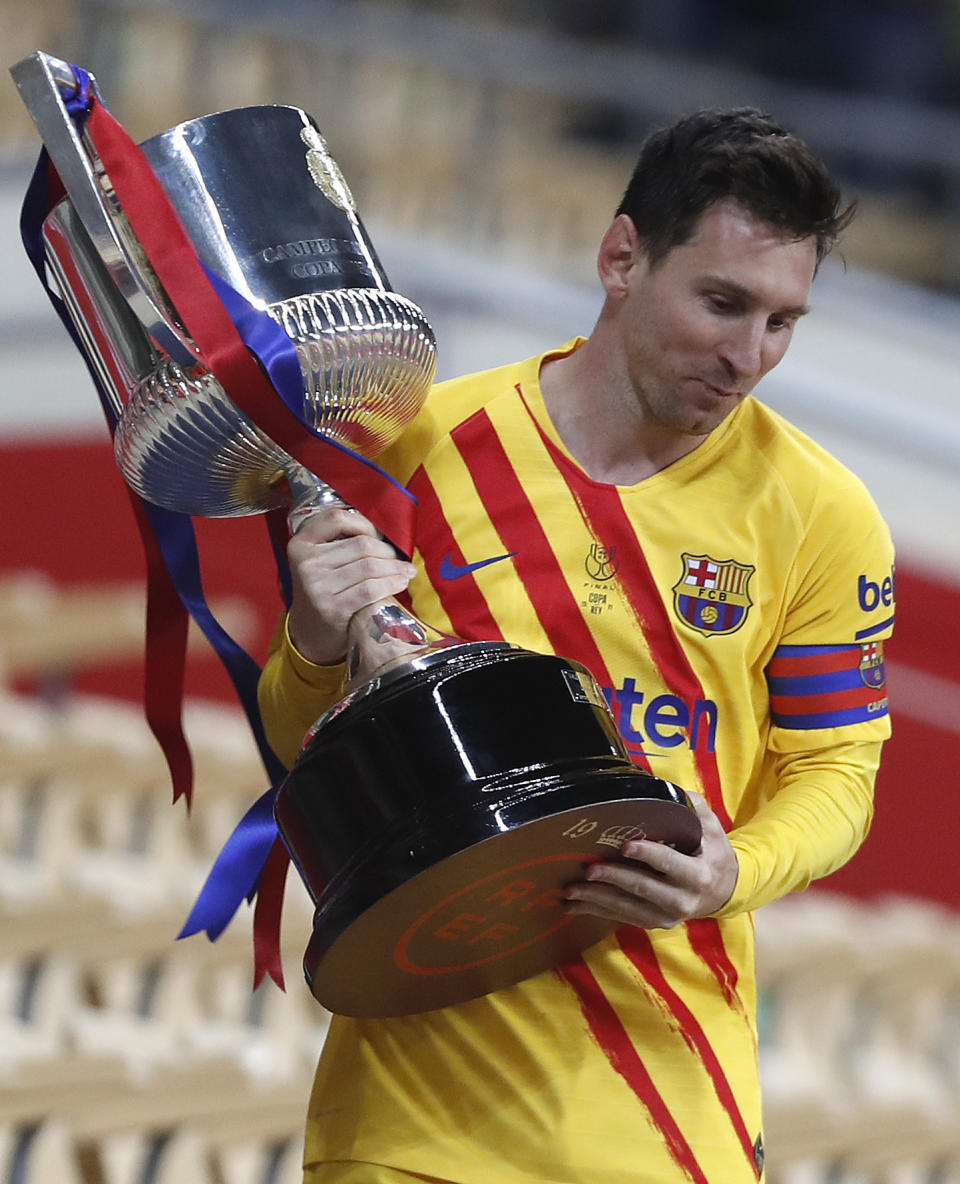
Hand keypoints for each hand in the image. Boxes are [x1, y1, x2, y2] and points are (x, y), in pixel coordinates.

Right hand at [286, 506, 417, 665]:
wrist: (309, 633)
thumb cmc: (323, 591)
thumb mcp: (319, 561)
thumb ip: (338, 542)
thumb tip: (384, 531)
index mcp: (301, 543)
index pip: (337, 518)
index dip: (364, 523)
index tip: (379, 535)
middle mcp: (306, 562)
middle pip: (361, 544)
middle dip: (388, 551)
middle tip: (400, 558)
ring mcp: (317, 586)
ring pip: (369, 566)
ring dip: (395, 568)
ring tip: (406, 571)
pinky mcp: (331, 607)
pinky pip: (370, 589)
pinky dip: (391, 584)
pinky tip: (401, 583)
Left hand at [564, 792, 737, 928]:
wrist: (725, 891)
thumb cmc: (712, 852)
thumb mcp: (711, 827)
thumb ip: (691, 805)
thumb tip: (660, 786)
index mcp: (699, 874)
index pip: (670, 863)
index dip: (648, 855)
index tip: (625, 846)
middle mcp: (683, 900)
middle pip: (643, 888)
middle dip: (614, 878)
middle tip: (589, 868)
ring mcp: (667, 916)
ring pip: (628, 908)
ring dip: (597, 899)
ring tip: (572, 889)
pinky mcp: (654, 923)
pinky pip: (622, 917)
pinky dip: (597, 911)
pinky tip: (575, 905)